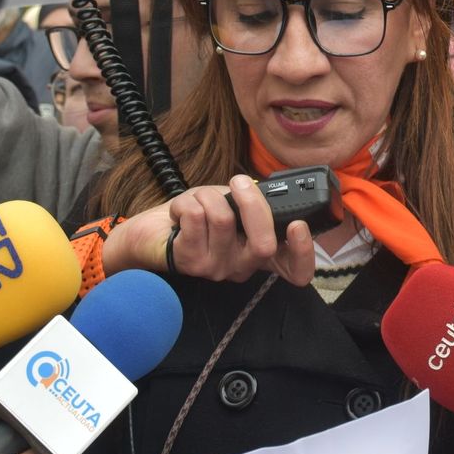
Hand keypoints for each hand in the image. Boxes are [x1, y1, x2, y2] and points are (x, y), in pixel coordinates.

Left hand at [104, 176, 316, 285]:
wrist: (149, 234)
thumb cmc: (194, 217)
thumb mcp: (231, 206)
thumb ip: (251, 204)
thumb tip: (266, 189)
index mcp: (258, 255)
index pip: (295, 270)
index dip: (304, 252)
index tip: (297, 226)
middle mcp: (242, 267)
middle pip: (263, 244)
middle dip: (252, 203)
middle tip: (239, 183)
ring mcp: (216, 268)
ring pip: (224, 220)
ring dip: (208, 195)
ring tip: (198, 199)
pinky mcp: (190, 262)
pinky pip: (196, 218)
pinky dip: (187, 202)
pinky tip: (180, 211)